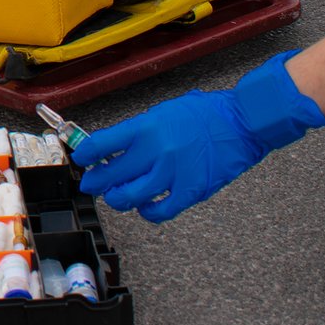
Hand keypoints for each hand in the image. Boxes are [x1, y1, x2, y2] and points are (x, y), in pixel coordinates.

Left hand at [71, 51, 324, 221]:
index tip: (82, 160)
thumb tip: (112, 148)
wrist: (242, 122)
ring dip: (118, 199)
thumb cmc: (205, 114)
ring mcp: (172, 173)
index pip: (101, 144)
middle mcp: (155, 150)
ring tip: (117, 196)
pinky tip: (145, 206)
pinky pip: (159, 211)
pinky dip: (148, 212)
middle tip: (92, 183)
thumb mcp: (163, 112)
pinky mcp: (190, 191)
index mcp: (146, 127)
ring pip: (130, 197)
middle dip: (96, 182)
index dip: (85, 156)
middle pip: (111, 175)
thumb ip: (137, 132)